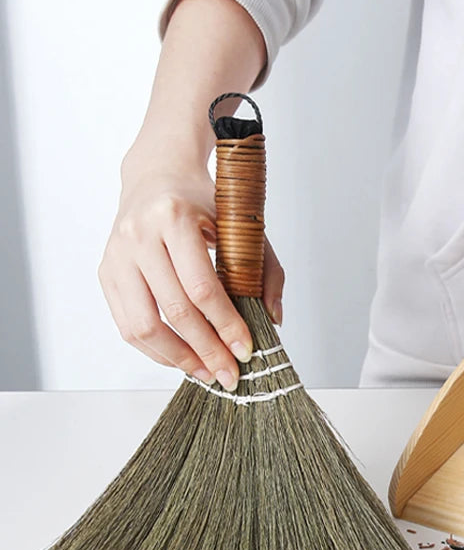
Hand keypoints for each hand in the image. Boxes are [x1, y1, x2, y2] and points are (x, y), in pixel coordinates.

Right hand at [98, 156, 284, 390]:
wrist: (158, 176)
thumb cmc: (204, 202)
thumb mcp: (243, 226)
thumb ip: (266, 271)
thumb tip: (272, 320)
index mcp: (174, 217)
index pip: (201, 287)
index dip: (225, 325)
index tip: (246, 350)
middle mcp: (139, 236)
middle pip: (174, 311)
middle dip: (207, 350)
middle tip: (229, 374)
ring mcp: (116, 256)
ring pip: (143, 325)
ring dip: (179, 358)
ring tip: (206, 373)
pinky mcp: (106, 273)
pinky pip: (127, 325)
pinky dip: (156, 349)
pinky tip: (183, 358)